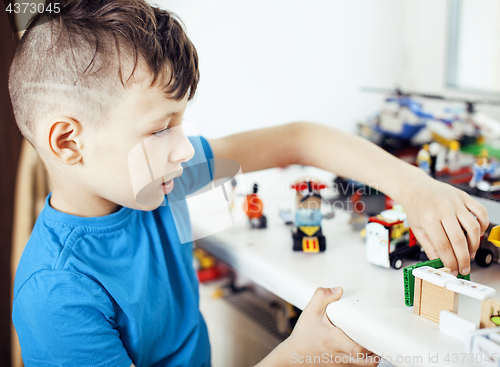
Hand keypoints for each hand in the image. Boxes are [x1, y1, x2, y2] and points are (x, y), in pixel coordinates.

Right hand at [264, 287, 378, 366]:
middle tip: (376, 337)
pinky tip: (363, 350)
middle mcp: (339, 356)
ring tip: (371, 342)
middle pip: (368, 362)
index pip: (358, 349)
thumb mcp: (310, 312)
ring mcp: (341, 365)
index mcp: (333, 341)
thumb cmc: (303, 335)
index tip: (371, 331)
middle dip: (375, 351)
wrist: (294, 355)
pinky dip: (364, 360)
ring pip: (366, 366)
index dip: (369, 342)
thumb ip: (322, 297)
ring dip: (371, 356)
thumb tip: (338, 290)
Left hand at [399, 173, 488, 274]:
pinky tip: (476, 234)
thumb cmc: (416, 208)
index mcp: (428, 219)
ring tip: (469, 253)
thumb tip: (441, 263)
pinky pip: (480, 212)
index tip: (453, 270)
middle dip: (464, 259)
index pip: (443, 246)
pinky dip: (483, 226)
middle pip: (459, 240)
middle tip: (464, 268)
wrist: (416, 187)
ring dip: (475, 244)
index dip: (450, 262)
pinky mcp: (464, 197)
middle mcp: (443, 209)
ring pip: (473, 227)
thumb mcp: (417, 229)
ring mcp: (455, 202)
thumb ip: (429, 247)